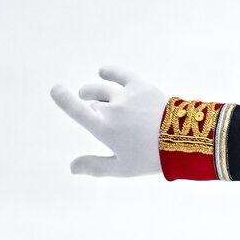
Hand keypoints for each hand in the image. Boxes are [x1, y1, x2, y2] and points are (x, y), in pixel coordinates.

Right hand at [50, 66, 166, 176]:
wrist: (184, 138)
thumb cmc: (151, 157)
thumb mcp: (122, 167)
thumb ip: (95, 167)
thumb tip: (71, 167)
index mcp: (103, 128)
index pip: (77, 110)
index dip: (64, 99)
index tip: (55, 89)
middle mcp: (111, 109)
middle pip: (93, 102)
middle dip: (90, 102)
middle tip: (87, 100)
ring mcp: (126, 96)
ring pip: (104, 89)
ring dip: (95, 90)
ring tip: (90, 92)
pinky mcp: (141, 86)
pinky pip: (121, 75)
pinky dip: (111, 72)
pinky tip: (104, 71)